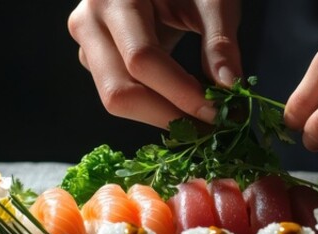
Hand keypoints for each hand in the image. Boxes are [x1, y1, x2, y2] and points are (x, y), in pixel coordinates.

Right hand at [69, 0, 240, 128]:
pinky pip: (119, 89)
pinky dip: (152, 104)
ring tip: (200, 120)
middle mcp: (89, 21)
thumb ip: (220, 41)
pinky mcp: (94, 55)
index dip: (181, 93)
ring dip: (159, 115)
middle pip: (119, 90)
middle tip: (209, 129)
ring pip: (114, 98)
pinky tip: (181, 105)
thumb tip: (230, 87)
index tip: (217, 114)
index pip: (142, 60)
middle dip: (167, 116)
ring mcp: (87, 41)